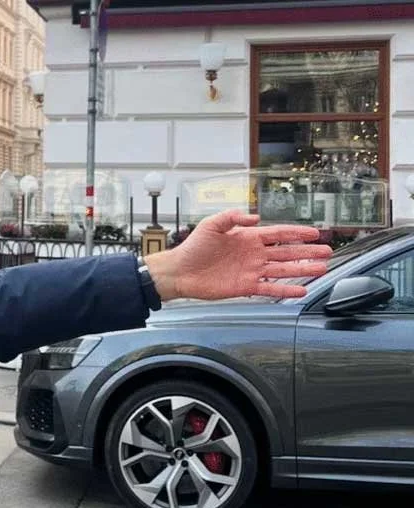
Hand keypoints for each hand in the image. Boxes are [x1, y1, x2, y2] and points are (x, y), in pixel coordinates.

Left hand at [145, 209, 332, 300]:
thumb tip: (255, 217)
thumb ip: (233, 217)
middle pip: (287, 252)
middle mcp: (253, 254)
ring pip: (283, 270)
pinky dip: (285, 290)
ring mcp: (251, 271)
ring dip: (303, 269)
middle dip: (308, 251)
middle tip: (327, 251)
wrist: (180, 271)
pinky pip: (270, 288)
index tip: (315, 232)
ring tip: (322, 268)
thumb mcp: (212, 224)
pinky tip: (301, 290)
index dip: (297, 233)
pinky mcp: (245, 287)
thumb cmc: (194, 247)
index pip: (278, 233)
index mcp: (248, 237)